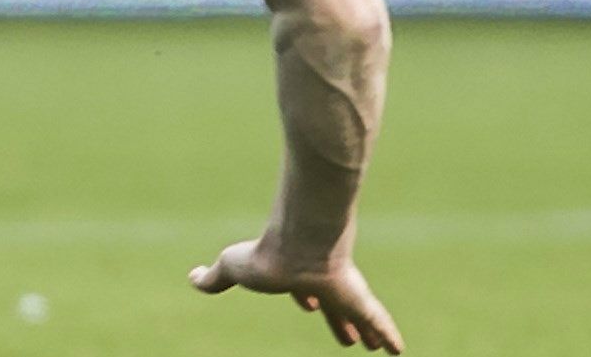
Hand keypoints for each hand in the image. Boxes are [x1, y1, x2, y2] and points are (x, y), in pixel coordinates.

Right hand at [191, 236, 402, 352]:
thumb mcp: (232, 268)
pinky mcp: (358, 297)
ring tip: (377, 348)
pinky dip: (388, 334)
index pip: (302, 288)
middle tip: (349, 338)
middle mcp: (321, 281)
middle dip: (339, 321)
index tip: (310, 306)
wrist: (297, 245)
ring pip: (358, 315)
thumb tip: (192, 277)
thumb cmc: (265, 255)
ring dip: (368, 331)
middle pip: (334, 306)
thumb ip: (214, 277)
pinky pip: (377, 320)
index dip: (306, 299)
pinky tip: (397, 351)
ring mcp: (343, 289)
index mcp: (294, 273)